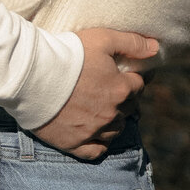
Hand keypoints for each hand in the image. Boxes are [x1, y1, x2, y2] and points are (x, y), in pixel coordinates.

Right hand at [32, 28, 158, 160]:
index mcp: (121, 88)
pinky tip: (96, 134)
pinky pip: (96, 151)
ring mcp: (94, 131)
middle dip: (126, 98)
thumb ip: (132, 43)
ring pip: (115, 130)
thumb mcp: (103, 38)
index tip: (129, 74)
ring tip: (106, 111)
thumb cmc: (69, 54)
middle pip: (129, 108)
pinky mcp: (75, 144)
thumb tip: (156, 47)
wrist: (33, 76)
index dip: (134, 77)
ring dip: (115, 120)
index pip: (139, 84)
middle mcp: (112, 113)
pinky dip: (100, 143)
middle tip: (115, 90)